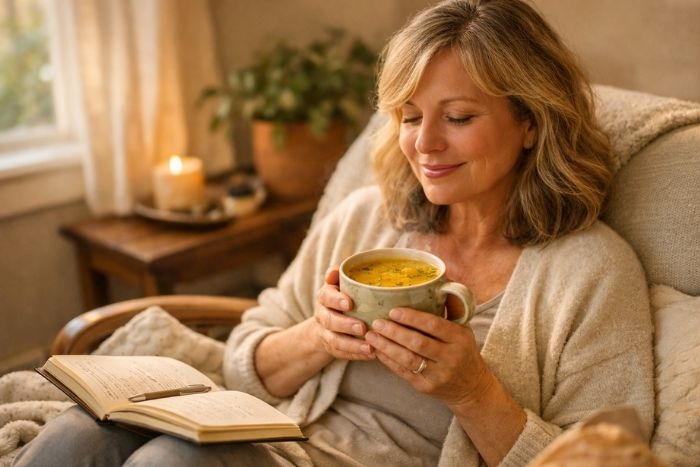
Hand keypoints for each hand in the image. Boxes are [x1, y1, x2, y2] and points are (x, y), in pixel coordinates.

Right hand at [313, 267, 374, 360]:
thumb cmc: (341, 297)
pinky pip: (342, 354)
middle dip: (345, 324)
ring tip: (369, 346)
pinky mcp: (333, 348)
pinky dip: (356, 355)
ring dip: (352, 344)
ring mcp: (326, 333)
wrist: (325, 324)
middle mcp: (322, 315)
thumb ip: (339, 275)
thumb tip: (337, 270)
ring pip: (334, 340)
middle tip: (361, 327)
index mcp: (325, 296)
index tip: (349, 303)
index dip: (336, 300)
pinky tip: (371, 355)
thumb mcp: (339, 284)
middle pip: (329, 320)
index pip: (326, 296)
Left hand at [365, 307, 492, 408]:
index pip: (434, 326)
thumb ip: (452, 305)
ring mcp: (438, 375)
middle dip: (394, 332)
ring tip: (371, 335)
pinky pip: (403, 373)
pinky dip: (388, 360)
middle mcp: (450, 357)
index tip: (393, 311)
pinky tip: (377, 350)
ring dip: (386, 347)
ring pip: (408, 360)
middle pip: (418, 343)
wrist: (471, 386)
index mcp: (460, 338)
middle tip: (376, 322)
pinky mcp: (425, 387)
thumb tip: (440, 280)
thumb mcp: (464, 328)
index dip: (412, 318)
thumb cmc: (463, 349)